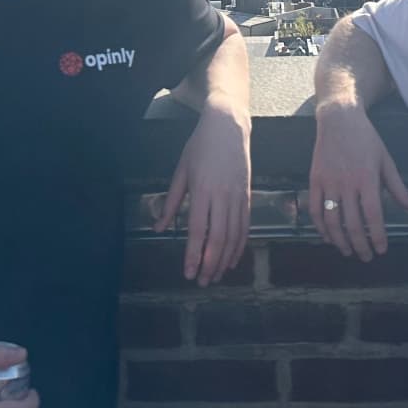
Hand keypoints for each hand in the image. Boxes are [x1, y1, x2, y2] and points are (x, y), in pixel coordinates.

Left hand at [155, 104, 250, 284]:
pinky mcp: (248, 195)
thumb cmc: (200, 146)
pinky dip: (240, 245)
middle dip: (210, 264)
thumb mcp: (180, 171)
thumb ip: (171, 202)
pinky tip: (233, 258)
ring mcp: (238, 196)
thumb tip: (159, 228)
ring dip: (226, 259)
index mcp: (202, 190)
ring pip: (234, 236)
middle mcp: (223, 196)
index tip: (189, 273)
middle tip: (203, 282)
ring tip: (217, 275)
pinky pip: (245, 226)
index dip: (194, 255)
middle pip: (218, 239)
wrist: (229, 126)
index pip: (198, 231)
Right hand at [308, 101, 407, 260]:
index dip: (377, 236)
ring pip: (331, 220)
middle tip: (366, 257)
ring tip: (348, 251)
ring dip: (340, 241)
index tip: (381, 250)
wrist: (339, 119)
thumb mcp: (386, 160)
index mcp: (367, 178)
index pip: (373, 215)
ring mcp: (328, 182)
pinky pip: (315, 209)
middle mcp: (347, 183)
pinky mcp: (315, 180)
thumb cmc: (366, 138)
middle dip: (360, 245)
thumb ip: (397, 187)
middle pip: (352, 223)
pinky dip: (320, 227)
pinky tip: (328, 236)